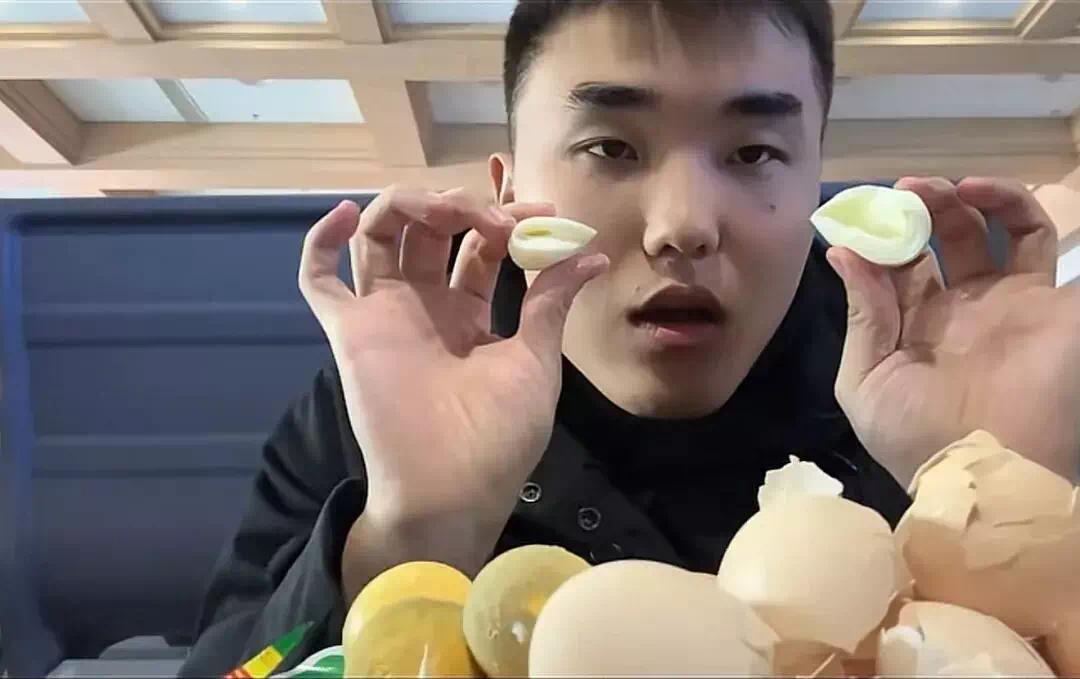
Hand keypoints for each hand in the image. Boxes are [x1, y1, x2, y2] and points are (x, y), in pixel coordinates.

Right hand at [299, 187, 607, 535]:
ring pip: (381, 234)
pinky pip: (317, 279)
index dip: (509, 220)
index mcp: (467, 313)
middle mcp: (424, 305)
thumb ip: (550, 302)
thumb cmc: (498, 435)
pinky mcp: (350, 329)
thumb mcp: (536, 360)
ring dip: (411, 204)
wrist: (451, 490)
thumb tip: (592, 254)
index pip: (481, 246)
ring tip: (448, 211)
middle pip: (431, 228)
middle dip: (467, 208)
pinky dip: (321, 239)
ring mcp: (384, 313)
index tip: (545, 214)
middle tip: (500, 221)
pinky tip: (350, 212)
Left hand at [827, 177, 1079, 485]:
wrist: (981, 472)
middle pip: (948, 237)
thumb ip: (862, 315)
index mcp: (917, 324)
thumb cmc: (914, 435)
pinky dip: (1022, 207)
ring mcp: (1009, 300)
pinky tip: (984, 193)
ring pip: (999, 228)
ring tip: (944, 187)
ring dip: (971, 198)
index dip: (881, 235)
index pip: (900, 263)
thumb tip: (841, 252)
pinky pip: (1046, 242)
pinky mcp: (1050, 302)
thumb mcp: (866, 381)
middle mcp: (964, 306)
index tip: (861, 214)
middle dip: (924, 207)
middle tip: (904, 191)